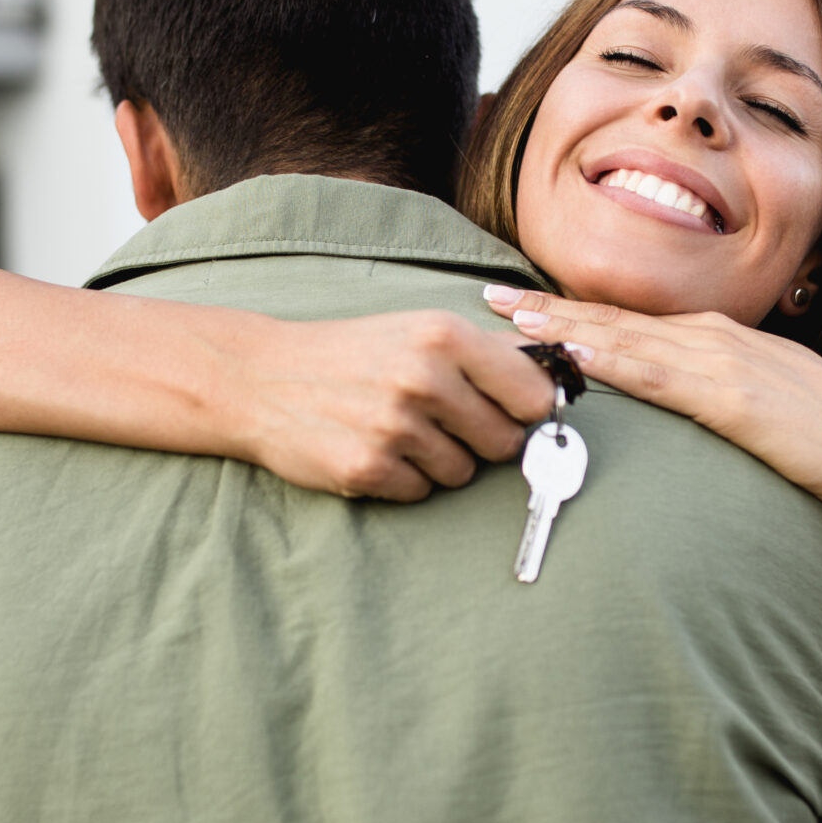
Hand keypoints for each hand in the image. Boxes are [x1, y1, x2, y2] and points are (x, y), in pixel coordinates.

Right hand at [233, 309, 561, 501]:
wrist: (261, 378)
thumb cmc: (353, 353)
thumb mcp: (418, 330)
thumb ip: (487, 352)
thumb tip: (560, 371)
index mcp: (443, 336)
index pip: (533, 395)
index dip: (528, 412)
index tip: (512, 413)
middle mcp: (423, 378)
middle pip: (504, 442)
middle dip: (482, 441)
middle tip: (442, 423)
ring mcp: (394, 426)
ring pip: (463, 473)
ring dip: (440, 462)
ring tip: (398, 431)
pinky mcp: (367, 468)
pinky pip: (421, 492)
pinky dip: (404, 480)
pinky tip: (374, 449)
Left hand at [489, 287, 821, 565]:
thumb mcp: (763, 400)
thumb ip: (716, 392)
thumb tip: (676, 402)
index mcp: (718, 339)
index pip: (630, 320)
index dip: (573, 309)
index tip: (522, 302)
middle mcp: (712, 338)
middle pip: (615, 318)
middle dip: (549, 306)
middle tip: (489, 293)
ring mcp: (720, 363)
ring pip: (624, 338)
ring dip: (564, 325)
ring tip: (511, 318)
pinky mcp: (729, 397)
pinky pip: (657, 376)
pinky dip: (611, 360)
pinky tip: (573, 354)